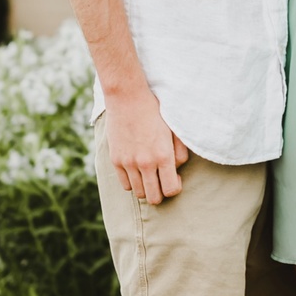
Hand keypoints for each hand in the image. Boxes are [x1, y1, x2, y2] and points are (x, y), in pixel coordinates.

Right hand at [109, 88, 188, 206]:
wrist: (128, 98)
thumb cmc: (155, 112)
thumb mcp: (175, 130)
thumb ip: (180, 153)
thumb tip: (177, 170)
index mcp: (163, 156)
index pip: (171, 190)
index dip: (175, 188)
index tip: (175, 177)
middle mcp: (145, 163)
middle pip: (153, 197)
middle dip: (160, 193)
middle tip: (162, 180)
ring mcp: (128, 163)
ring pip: (138, 192)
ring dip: (146, 187)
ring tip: (150, 174)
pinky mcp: (115, 160)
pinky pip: (125, 184)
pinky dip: (132, 181)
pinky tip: (137, 171)